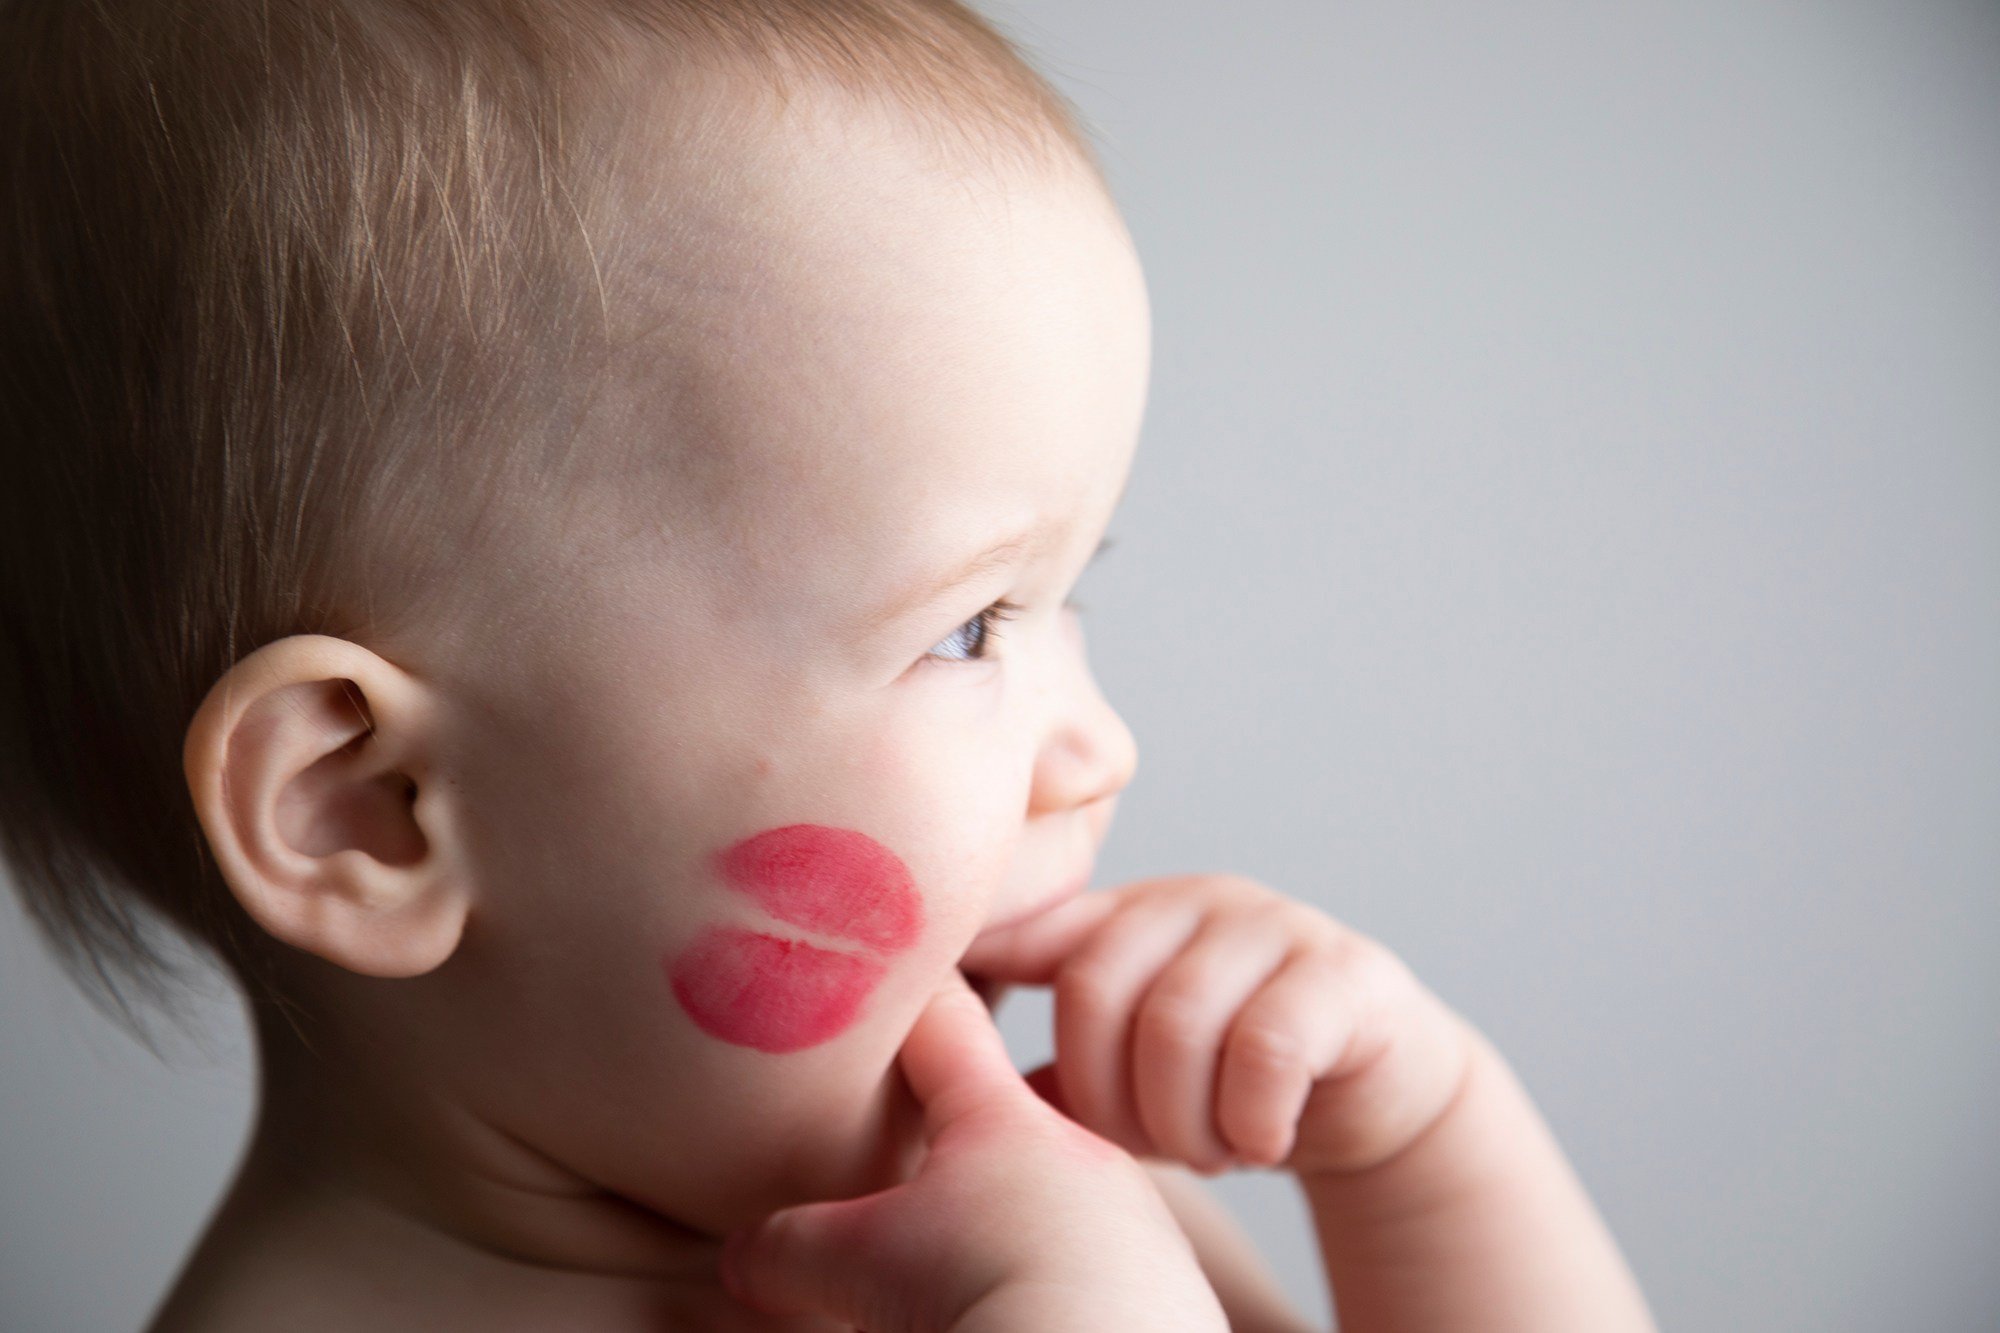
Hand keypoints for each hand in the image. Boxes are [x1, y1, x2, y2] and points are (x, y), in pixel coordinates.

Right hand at [723, 977, 1228, 1332]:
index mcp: (999, 1117)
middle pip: (1002, 1115)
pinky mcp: (1165, 1288)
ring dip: (1012, 1216)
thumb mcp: (859, 1263)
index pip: (944, 1021)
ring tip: (971, 1255)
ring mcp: (1130, 1219)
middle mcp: (1078, 1153)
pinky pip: (1100, 1264)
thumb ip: (793, 1243)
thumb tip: (745, 1255)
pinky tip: (1034, 1307)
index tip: (896, 955)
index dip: (910, 990)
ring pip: (1054, 1196)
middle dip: (955, 1130)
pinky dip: (1062, 1276)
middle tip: (909, 1141)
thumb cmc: (990, 1291)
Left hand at [959, 875, 1472, 1178]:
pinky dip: (1250, 1118)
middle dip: (1105, 1098)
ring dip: (1182, 1121)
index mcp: (1121, 917)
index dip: (979, 960)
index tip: (933, 1012)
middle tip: (1143, 1149)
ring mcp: (1271, 926)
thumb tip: (928, 1099)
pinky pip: (1269, 1046)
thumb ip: (1043, 1073)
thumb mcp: (1125, 1074)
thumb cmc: (1221, 1082)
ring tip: (1205, 1153)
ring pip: (1179, 1023)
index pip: (1028, 926)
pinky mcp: (1345, 972)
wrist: (1372, 1087)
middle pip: (1095, 989)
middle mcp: (1189, 902)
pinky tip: (1260, 1141)